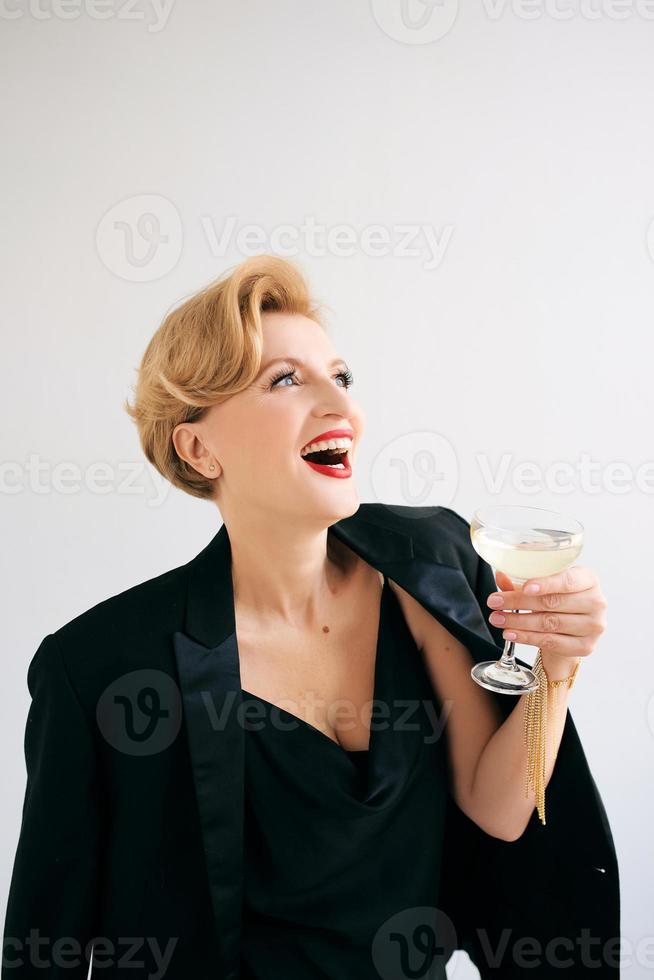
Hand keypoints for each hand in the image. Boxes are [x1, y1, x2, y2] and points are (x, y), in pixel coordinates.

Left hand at [486, 566, 607, 665]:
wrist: (572, 629)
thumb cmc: (558, 599)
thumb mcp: (544, 585)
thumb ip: (522, 579)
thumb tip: (500, 575)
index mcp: (589, 579)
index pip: (568, 580)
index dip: (547, 583)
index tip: (525, 587)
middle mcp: (596, 602)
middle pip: (553, 603)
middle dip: (518, 602)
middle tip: (494, 602)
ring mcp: (593, 626)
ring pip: (549, 623)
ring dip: (518, 621)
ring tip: (497, 618)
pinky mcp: (586, 646)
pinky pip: (551, 641)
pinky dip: (527, 638)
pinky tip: (510, 633)